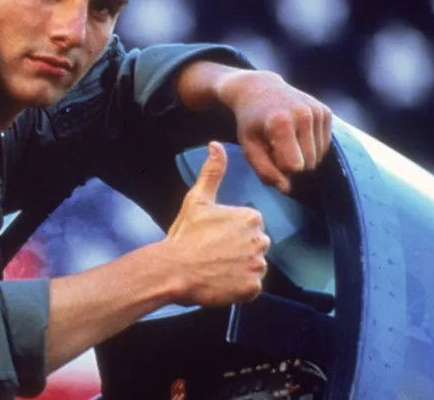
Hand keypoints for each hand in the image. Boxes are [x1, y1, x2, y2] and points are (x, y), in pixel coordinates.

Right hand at [162, 141, 269, 306]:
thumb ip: (212, 172)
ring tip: (216, 269)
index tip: (213, 238)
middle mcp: (260, 240)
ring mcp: (257, 265)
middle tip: (213, 254)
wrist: (173, 270)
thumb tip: (216, 145)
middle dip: (238, 251)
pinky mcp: (253, 288)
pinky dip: (238, 287)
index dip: (230, 233)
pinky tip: (220, 282)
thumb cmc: (185, 234)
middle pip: (254, 246)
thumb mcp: (197, 200)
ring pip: (253, 267)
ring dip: (239, 269)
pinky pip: (251, 288)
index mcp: (251, 217)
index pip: (250, 227)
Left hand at [215, 69, 331, 192]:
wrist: (259, 89)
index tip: (268, 153)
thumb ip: (265, 171)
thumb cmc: (251, 122)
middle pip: (308, 163)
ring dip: (301, 155)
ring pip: (318, 157)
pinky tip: (295, 134)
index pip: (293, 167)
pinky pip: (324, 146)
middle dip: (291, 162)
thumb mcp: (249, 146)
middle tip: (274, 146)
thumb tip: (286, 189)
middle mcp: (303, 114)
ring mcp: (317, 111)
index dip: (279, 166)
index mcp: (281, 122)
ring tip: (284, 139)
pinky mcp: (326, 111)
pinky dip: (310, 145)